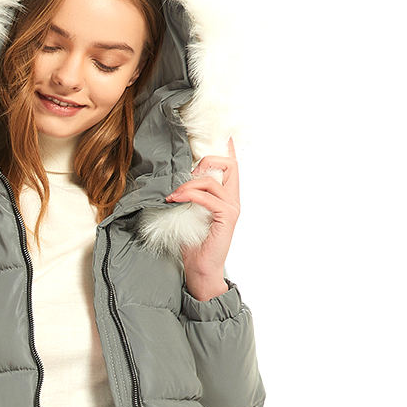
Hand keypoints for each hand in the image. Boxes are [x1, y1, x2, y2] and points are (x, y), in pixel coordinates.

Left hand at [164, 137, 240, 290]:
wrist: (200, 269)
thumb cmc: (193, 244)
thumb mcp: (188, 214)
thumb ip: (189, 197)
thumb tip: (175, 182)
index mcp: (226, 198)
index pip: (232, 167)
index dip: (228, 151)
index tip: (226, 137)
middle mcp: (233, 200)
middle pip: (228, 165)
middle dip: (205, 162)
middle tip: (186, 178)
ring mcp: (231, 208)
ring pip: (211, 181)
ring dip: (188, 184)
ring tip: (174, 195)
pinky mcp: (226, 217)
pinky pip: (207, 197)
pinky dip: (188, 195)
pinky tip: (175, 200)